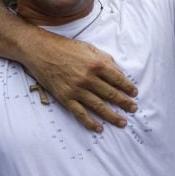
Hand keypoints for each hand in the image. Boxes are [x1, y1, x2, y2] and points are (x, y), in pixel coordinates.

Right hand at [23, 34, 137, 131]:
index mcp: (96, 64)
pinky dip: (90, 122)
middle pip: (111, 94)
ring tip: (122, 122)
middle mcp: (88, 78)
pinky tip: (99, 128)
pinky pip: (80, 113)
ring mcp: (76, 89)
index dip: (128, 87)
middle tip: (133, 109)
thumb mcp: (88, 47)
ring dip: (112, 116)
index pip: (117, 79)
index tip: (134, 93)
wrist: (40, 50)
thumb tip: (118, 72)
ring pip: (99, 106)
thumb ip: (104, 59)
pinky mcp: (65, 97)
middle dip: (124, 103)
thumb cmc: (64, 47)